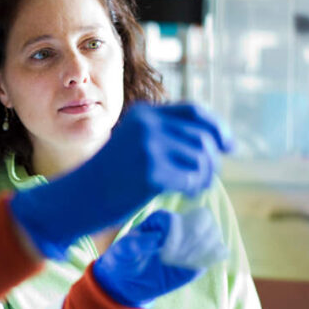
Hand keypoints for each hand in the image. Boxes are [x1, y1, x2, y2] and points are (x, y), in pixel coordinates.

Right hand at [9, 101, 232, 259]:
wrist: (80, 196)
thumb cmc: (109, 175)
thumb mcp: (133, 142)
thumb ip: (164, 135)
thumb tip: (213, 141)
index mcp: (144, 113)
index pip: (194, 111)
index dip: (216, 127)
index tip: (228, 144)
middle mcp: (148, 125)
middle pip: (203, 137)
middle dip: (212, 159)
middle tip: (205, 178)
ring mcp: (150, 149)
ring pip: (203, 158)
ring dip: (205, 175)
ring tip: (194, 187)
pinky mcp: (152, 174)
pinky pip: (194, 179)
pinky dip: (197, 188)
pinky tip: (187, 193)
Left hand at [92, 207, 227, 308]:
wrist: (130, 280)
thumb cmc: (124, 260)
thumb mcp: (122, 252)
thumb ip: (135, 243)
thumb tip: (157, 238)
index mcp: (159, 220)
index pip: (175, 220)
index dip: (174, 236)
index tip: (164, 254)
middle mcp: (179, 225)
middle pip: (202, 219)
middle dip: (195, 239)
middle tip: (181, 257)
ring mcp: (192, 240)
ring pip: (213, 233)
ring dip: (202, 250)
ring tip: (186, 262)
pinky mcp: (200, 257)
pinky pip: (217, 251)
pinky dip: (210, 258)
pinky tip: (196, 266)